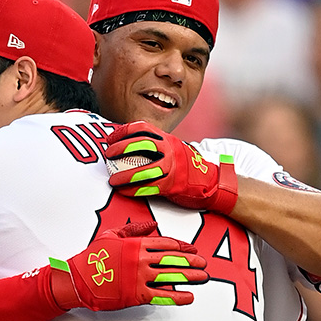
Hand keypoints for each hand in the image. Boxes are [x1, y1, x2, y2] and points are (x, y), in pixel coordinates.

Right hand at [49, 221, 207, 310]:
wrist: (78, 279)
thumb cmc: (93, 258)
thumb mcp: (112, 235)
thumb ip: (135, 229)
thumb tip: (153, 225)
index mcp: (137, 244)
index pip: (167, 243)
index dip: (183, 246)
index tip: (193, 249)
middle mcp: (141, 259)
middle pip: (174, 259)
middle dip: (192, 262)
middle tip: (203, 264)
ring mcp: (140, 277)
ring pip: (173, 276)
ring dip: (191, 277)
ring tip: (203, 278)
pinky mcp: (137, 295)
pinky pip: (163, 296)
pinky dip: (178, 297)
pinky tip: (189, 297)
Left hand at [104, 121, 237, 213]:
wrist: (213, 181)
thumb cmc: (186, 167)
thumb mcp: (172, 149)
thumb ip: (155, 147)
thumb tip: (126, 147)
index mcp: (168, 139)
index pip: (143, 128)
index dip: (123, 132)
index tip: (109, 138)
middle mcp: (171, 150)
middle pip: (142, 144)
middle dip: (122, 148)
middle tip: (108, 155)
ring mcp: (174, 168)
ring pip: (145, 170)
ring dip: (125, 175)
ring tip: (112, 180)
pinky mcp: (174, 185)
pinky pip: (151, 188)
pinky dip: (135, 190)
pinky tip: (124, 192)